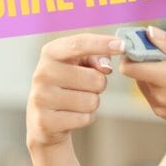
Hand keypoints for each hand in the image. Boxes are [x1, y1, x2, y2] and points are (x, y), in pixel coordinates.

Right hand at [26, 33, 124, 148]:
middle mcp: (42, 73)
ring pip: (91, 101)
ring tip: (77, 101)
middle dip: (99, 84)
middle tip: (86, 87)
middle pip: (95, 78)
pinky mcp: (46, 121)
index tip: (123, 45)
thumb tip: (106, 67)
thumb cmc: (69, 84)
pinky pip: (85, 118)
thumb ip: (97, 58)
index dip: (102, 44)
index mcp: (50, 53)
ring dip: (92, 103)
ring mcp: (41, 98)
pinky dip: (86, 118)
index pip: (78, 44)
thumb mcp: (81, 64)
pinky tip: (72, 115)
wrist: (45, 121)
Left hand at [119, 26, 165, 145]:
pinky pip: (154, 94)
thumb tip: (150, 32)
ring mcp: (162, 109)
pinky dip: (162, 84)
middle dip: (148, 58)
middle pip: (137, 72)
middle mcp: (160, 97)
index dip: (134, 50)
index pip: (129, 65)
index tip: (148, 40)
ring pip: (145, 82)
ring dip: (155, 71)